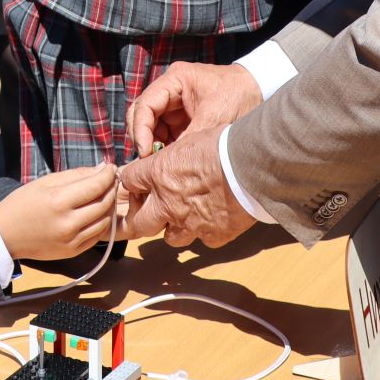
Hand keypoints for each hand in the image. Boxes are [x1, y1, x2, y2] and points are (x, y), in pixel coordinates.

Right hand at [0, 164, 118, 260]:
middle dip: (111, 188)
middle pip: (104, 203)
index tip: (111, 167)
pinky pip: (97, 235)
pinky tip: (96, 213)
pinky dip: (101, 222)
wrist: (5, 235)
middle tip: (110, 180)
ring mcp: (71, 240)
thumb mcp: (45, 182)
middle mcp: (67, 223)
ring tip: (104, 195)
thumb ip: (75, 175)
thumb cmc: (23, 203)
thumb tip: (101, 168)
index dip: (108, 174)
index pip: (95, 185)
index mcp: (58, 201)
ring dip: (109, 206)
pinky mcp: (73, 252)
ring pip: (105, 221)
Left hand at [118, 127, 254, 248]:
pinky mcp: (212, 235)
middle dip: (141, 218)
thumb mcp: (191, 140)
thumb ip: (175, 157)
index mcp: (159, 174)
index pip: (128, 181)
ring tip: (187, 217)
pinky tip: (216, 220)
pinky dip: (207, 232)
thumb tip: (173, 159)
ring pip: (171, 238)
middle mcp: (168, 203)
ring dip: (175, 228)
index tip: (138, 184)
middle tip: (150, 212)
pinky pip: (203, 240)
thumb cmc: (225, 145)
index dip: (133, 183)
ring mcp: (189, 223)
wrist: (252, 166)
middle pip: (139, 223)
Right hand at [126, 62, 261, 154]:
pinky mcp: (183, 116)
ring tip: (161, 164)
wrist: (263, 89)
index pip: (144, 105)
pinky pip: (165, 132)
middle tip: (148, 162)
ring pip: (151, 125)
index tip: (145, 152)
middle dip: (144, 138)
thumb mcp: (214, 119)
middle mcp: (171, 89)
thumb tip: (166, 164)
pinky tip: (172, 160)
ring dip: (153, 145)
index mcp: (175, 79)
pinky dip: (165, 147)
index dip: (140, 130)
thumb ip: (189, 139)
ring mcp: (176, 103)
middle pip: (142, 115)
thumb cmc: (240, 96)